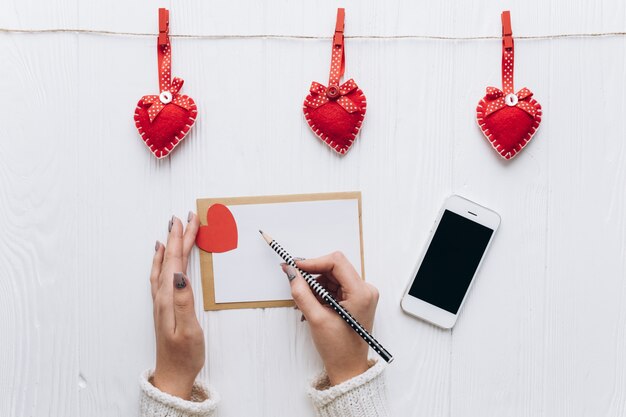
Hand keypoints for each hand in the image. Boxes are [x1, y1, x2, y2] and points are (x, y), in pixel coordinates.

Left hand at [150, 213, 203, 399]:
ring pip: (166, 264)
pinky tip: (163, 255)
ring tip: (174, 229)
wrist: (173, 375)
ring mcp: (161, 300)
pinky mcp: (164, 305)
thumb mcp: (188, 329)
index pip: (176, 261)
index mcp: (169, 297)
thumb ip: (184, 300)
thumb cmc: (184, 354)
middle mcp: (162, 295)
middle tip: (186, 216)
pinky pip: (162, 274)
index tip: (187, 220)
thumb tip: (181, 273)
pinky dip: (163, 260)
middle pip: (171, 258)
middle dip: (179, 236)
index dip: (182, 239)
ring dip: (171, 245)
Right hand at [282, 252, 378, 385]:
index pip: (336, 262)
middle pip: (334, 268)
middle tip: (296, 282)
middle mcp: (365, 290)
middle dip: (313, 275)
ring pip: (333, 277)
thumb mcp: (316, 319)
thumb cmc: (338, 348)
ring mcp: (362, 294)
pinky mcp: (356, 299)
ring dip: (316, 285)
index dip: (313, 262)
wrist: (348, 367)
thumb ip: (302, 293)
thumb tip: (292, 273)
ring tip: (306, 303)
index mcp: (361, 293)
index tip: (296, 267)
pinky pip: (336, 286)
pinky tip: (314, 305)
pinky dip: (322, 292)